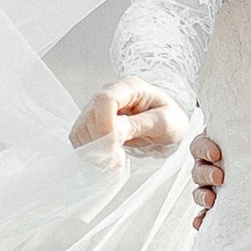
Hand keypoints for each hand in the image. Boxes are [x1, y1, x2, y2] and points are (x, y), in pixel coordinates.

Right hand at [70, 81, 186, 160]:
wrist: (167, 119)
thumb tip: (114, 133)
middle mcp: (110, 93)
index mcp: (130, 87)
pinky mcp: (92, 122)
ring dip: (94, 150)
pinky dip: (90, 151)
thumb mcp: (164, 122)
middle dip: (101, 143)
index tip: (114, 148)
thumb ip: (139, 125)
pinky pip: (81, 137)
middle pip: (90, 115)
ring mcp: (98, 107)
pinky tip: (107, 159)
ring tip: (115, 163)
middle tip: (117, 163)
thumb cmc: (170, 116)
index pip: (105, 100)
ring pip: (82, 128)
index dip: (105, 125)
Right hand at [190, 131, 225, 229]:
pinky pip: (205, 213)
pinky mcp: (218, 204)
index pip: (200, 145)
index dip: (205, 149)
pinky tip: (202, 223)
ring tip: (212, 201)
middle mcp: (212, 165)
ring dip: (203, 196)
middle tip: (221, 177)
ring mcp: (214, 186)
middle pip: (198, 169)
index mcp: (216, 145)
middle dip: (206, 174)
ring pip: (199, 190)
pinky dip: (202, 218)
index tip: (217, 154)